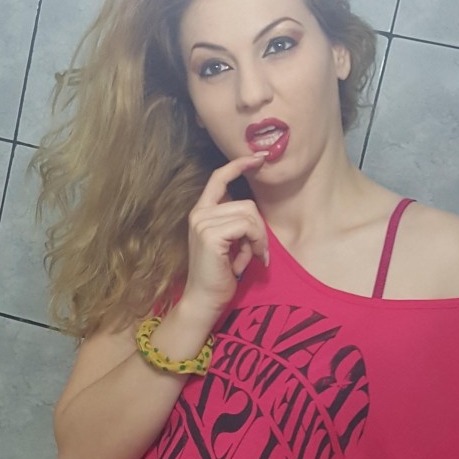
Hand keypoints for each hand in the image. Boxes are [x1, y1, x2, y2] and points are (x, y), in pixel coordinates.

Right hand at [181, 154, 269, 320]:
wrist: (205, 300)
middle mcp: (199, 213)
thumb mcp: (230, 243)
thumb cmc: (220, 275)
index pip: (219, 178)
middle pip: (246, 203)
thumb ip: (236, 223)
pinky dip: (256, 244)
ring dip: (258, 240)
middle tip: (259, 252)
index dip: (239, 164)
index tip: (259, 158)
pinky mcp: (211, 235)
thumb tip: (254, 212)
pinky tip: (250, 261)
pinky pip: (247, 227)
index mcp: (201, 212)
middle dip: (259, 229)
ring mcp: (203, 223)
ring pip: (249, 216)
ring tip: (252, 259)